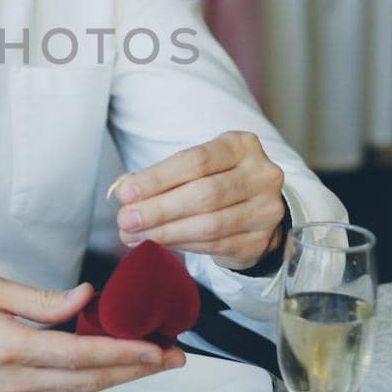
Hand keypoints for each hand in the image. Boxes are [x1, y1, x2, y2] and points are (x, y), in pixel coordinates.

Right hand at [0, 275, 186, 391]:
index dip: (125, 353)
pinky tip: (113, 362)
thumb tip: (88, 298)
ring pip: (82, 388)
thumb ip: (42, 299)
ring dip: (122, 374)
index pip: (82, 355)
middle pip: (92, 380)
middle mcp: (18, 380)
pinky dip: (94, 375)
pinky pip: (64, 389)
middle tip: (176, 358)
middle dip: (139, 369)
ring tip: (155, 359)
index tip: (159, 347)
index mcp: (10, 347)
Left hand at [112, 131, 286, 268]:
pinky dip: (181, 245)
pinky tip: (158, 243)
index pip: (196, 161)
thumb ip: (165, 175)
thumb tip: (126, 189)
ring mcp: (265, 210)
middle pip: (204, 194)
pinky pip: (214, 245)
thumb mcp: (197, 167)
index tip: (127, 193)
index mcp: (242, 146)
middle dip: (158, 209)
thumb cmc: (218, 180)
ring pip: (209, 224)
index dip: (158, 178)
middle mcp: (261, 175)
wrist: (257, 209)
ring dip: (165, 232)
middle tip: (126, 219)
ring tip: (134, 235)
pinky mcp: (259, 240)